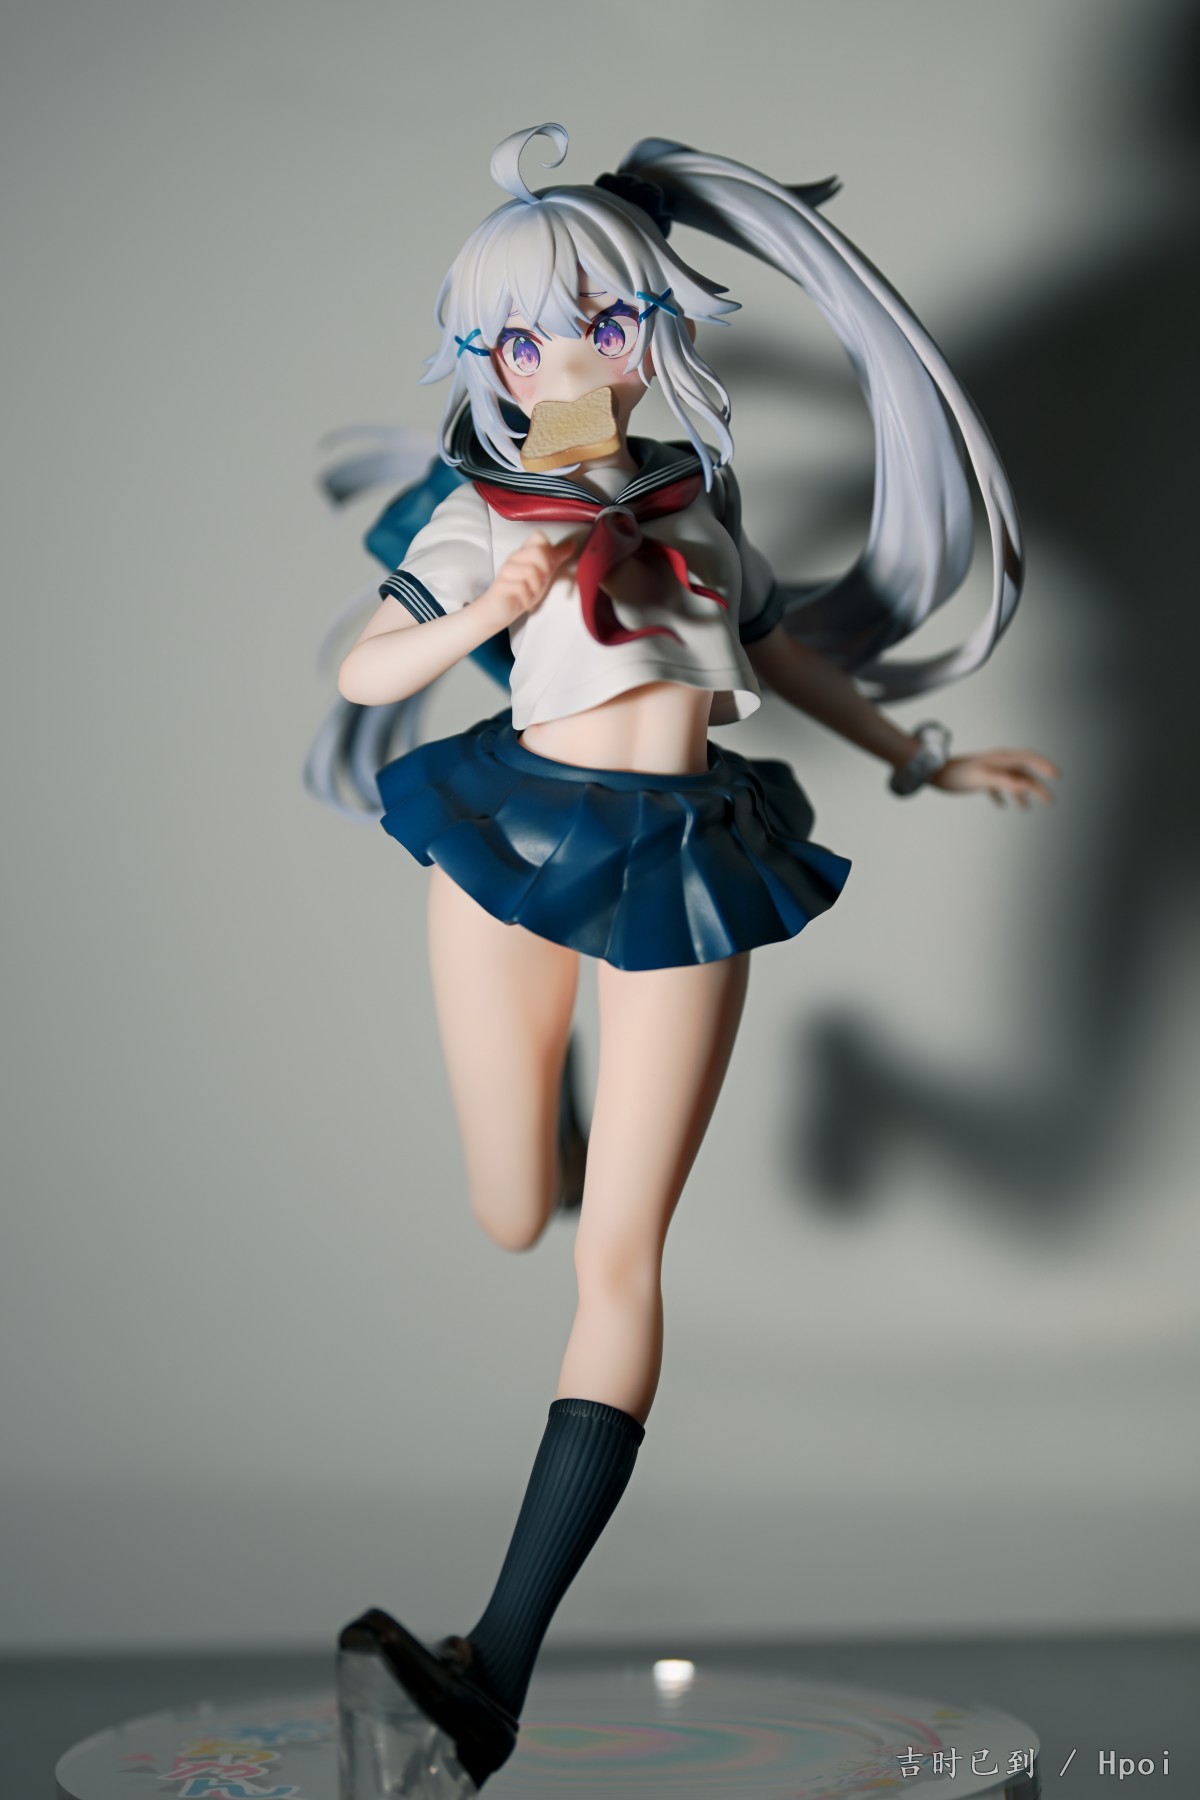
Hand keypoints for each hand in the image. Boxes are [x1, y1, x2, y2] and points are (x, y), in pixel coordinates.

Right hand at [486, 530, 576, 625]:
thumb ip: (556, 558)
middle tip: (540, 583)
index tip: (548, 566)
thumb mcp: (543, 573)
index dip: (548, 549)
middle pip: (538, 551)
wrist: (499, 611)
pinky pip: (521, 588)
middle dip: (545, 571)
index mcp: (525, 552)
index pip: (538, 536)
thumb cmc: (521, 590)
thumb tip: (573, 544)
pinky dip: (528, 599)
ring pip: (531, 571)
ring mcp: (506, 571)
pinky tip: (524, 603)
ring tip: (531, 594)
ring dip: (536, 588)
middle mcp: (515, 558)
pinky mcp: (501, 585)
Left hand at [929, 748, 1060, 807]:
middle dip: (1038, 786)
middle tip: (1050, 801)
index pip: (1029, 758)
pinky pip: (996, 787)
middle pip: (1024, 773)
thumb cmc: (957, 773)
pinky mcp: (979, 779)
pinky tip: (1002, 807)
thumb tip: (1028, 786)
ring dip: (1021, 794)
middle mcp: (997, 762)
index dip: (1044, 765)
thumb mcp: (983, 778)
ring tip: (1027, 808)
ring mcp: (989, 771)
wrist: (932, 772)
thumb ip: (1006, 782)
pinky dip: (1002, 796)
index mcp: (1001, 758)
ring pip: (1011, 781)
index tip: (1057, 776)